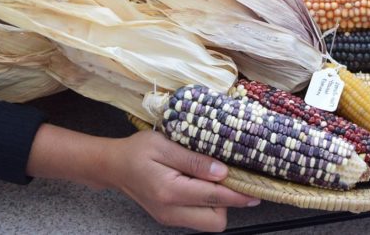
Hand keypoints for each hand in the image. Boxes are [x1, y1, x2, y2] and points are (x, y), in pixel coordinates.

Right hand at [27, 125, 257, 231]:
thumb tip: (223, 171)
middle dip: (228, 202)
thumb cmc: (136, 151)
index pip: (214, 197)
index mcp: (170, 191)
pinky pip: (198, 218)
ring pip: (209, 222)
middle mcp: (171, 212)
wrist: (113, 167)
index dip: (238, 194)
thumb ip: (194, 160)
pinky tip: (201, 184)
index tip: (256, 190)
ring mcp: (170, 218)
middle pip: (216, 221)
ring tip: (210, 178)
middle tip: (226, 177)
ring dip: (218, 204)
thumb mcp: (164, 146)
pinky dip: (206, 205)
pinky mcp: (170, 218)